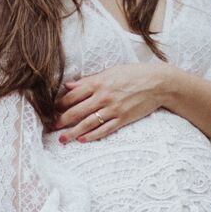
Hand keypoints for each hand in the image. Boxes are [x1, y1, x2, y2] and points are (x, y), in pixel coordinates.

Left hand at [54, 62, 172, 142]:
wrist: (158, 83)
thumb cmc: (134, 74)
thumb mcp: (110, 71)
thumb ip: (89, 80)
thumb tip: (69, 86)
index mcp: (99, 82)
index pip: (73, 95)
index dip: (60, 104)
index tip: (53, 109)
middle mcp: (103, 96)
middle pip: (77, 111)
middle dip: (62, 120)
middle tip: (52, 126)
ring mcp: (113, 109)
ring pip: (88, 123)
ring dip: (73, 132)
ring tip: (62, 139)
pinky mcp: (123, 119)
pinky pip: (104, 130)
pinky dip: (92, 136)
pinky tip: (82, 140)